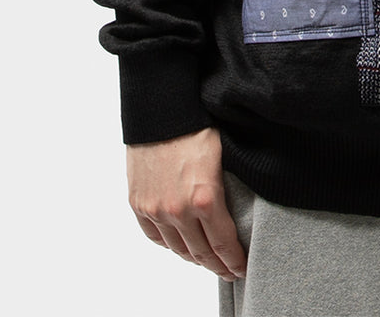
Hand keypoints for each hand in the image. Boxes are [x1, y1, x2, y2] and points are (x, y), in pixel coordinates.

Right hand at [126, 126, 246, 281]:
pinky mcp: (138, 203)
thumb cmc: (196, 124)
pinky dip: (169, 244)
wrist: (160, 108)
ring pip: (177, 248)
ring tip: (206, 260)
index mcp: (205, 197)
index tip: (241, 267)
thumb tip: (234, 209)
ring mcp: (155, 208)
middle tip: (228, 270)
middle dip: (217, 265)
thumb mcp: (223, 155)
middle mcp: (178, 210)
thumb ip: (225, 189)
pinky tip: (180, 245)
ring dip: (194, 257)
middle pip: (201, 252)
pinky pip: (155, 236)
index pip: (222, 243)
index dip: (233, 260)